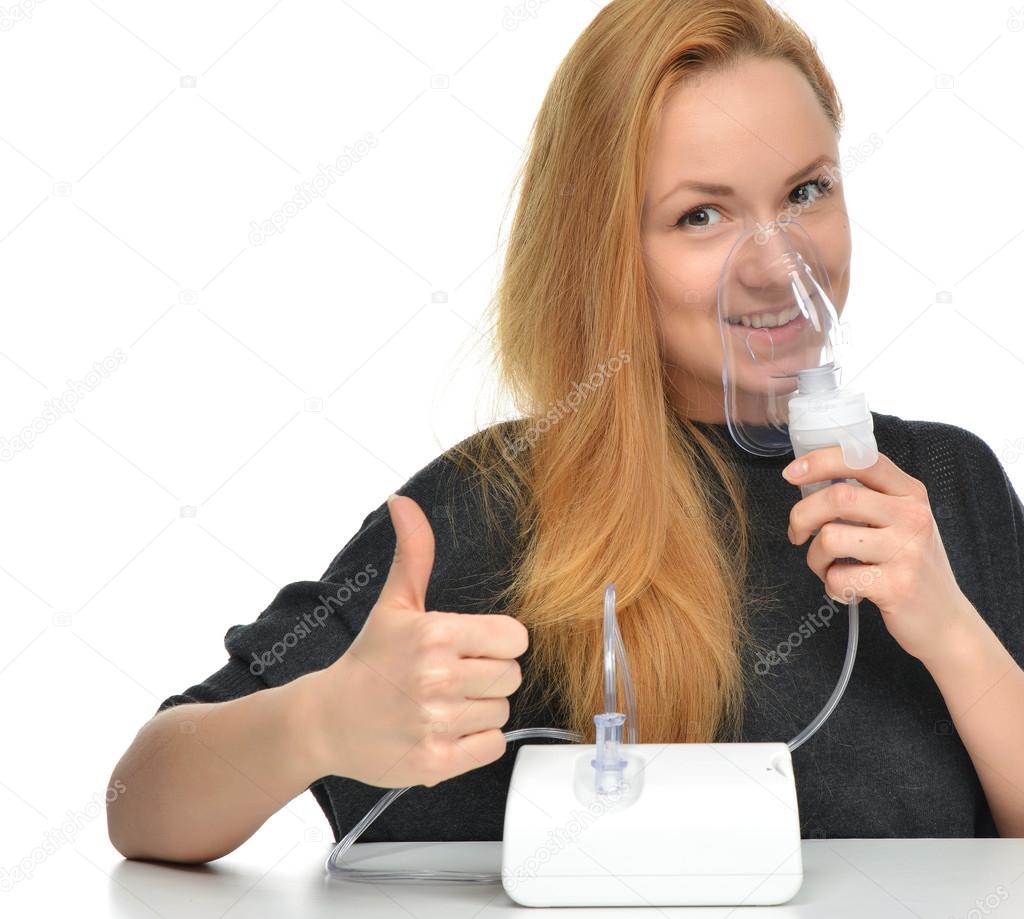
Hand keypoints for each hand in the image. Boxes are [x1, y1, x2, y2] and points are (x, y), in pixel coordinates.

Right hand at [304, 494, 527, 788]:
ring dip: (479, 710)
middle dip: (489, 676)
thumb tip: (404, 502)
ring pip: (503, 712)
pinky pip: (492, 747)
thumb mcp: (394, 603)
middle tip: (454, 677)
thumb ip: (413, 553)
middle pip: (512, 676)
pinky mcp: (436, 762)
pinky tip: (446, 729)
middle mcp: (437, 678)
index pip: (515, 638)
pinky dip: (475, 743)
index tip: (473, 648)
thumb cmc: (368, 661)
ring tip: (443, 704)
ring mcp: (436, 722)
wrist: (327, 721)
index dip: (498, 643)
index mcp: (436, 634)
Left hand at [783, 446, 973, 662]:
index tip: (791, 474)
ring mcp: (907, 551)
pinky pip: (837, 577)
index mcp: (909, 493)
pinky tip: (848, 590)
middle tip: (797, 534)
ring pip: (830, 538)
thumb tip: (811, 483)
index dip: (818, 462)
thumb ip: (866, 498)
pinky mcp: (896, 586)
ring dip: (815, 558)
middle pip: (837, 497)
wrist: (946, 620)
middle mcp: (912, 516)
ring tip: (829, 568)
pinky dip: (831, 586)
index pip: (860, 460)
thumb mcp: (900, 521)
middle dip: (801, 516)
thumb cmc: (910, 566)